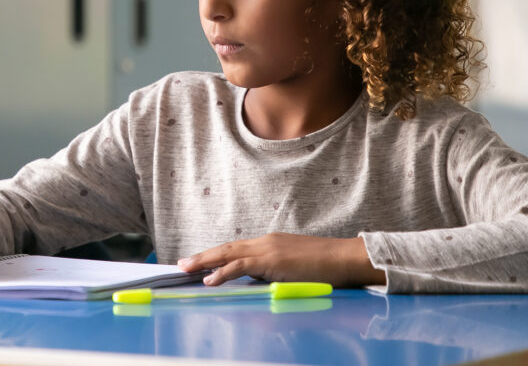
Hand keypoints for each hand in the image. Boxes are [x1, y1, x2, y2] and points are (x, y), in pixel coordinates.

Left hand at [177, 233, 385, 287]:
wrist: (345, 259)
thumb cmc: (326, 267)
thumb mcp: (293, 269)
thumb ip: (274, 273)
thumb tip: (258, 284)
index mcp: (270, 243)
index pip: (236, 248)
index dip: (215, 255)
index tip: (199, 262)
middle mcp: (265, 242)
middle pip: (227, 247)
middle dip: (202, 256)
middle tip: (182, 264)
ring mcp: (268, 249)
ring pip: (228, 253)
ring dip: (205, 261)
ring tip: (187, 269)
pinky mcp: (272, 260)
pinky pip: (241, 265)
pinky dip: (223, 272)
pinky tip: (210, 279)